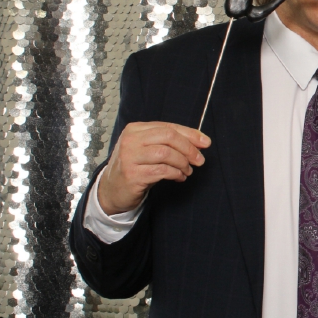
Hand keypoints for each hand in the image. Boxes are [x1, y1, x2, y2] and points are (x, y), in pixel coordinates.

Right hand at [95, 121, 210, 214]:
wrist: (111, 190)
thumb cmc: (135, 167)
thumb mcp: (147, 149)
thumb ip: (167, 142)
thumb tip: (199, 140)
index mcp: (135, 129)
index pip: (168, 127)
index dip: (190, 134)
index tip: (205, 142)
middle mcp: (130, 140)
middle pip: (168, 137)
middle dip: (189, 148)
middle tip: (199, 160)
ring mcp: (129, 157)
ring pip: (166, 153)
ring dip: (183, 163)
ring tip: (187, 171)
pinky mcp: (132, 175)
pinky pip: (161, 171)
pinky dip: (175, 173)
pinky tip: (179, 177)